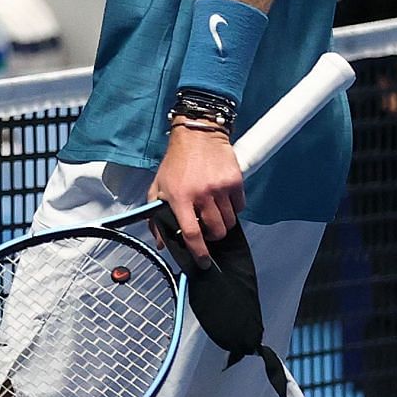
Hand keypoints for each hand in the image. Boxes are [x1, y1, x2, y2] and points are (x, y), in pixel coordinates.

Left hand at [149, 124, 243, 266]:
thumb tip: (161, 242)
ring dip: (223, 223)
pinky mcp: (235, 181)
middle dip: (213, 237)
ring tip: (214, 212)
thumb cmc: (176, 162)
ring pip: (230, 222)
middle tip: (208, 229)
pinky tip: (223, 199)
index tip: (202, 262)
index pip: (192, 233)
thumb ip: (156, 216)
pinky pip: (240, 207)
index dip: (198, 252)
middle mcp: (201, 194)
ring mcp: (220, 188)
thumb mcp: (158, 187)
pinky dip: (233, 209)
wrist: (198, 134)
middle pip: (216, 231)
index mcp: (180, 197)